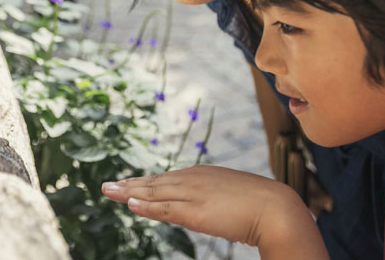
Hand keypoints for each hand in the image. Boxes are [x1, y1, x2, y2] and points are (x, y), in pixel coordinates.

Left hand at [102, 165, 327, 258]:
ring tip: (109, 191)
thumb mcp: (232, 196)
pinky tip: (130, 204)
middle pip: (155, 182)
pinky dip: (146, 206)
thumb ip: (215, 197)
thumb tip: (209, 206)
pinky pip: (165, 208)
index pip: (167, 179)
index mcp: (202, 174)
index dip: (146, 182)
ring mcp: (193, 194)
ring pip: (154, 192)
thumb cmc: (260, 204)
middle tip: (108, 186)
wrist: (276, 208)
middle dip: (130, 184)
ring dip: (129, 192)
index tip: (129, 185)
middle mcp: (193, 179)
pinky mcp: (195, 211)